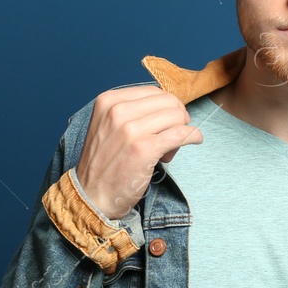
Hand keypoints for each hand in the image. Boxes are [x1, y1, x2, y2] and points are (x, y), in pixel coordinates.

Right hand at [75, 86, 201, 218]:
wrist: (92, 195)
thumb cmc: (105, 162)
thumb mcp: (109, 125)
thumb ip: (134, 111)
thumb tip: (172, 106)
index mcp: (109, 101)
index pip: (155, 92)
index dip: (167, 106)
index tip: (165, 124)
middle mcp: (117, 111)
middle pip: (169, 102)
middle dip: (176, 118)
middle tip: (168, 138)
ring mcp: (130, 130)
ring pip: (177, 117)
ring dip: (182, 131)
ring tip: (168, 149)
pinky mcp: (144, 149)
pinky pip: (182, 133)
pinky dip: (193, 136)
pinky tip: (195, 140)